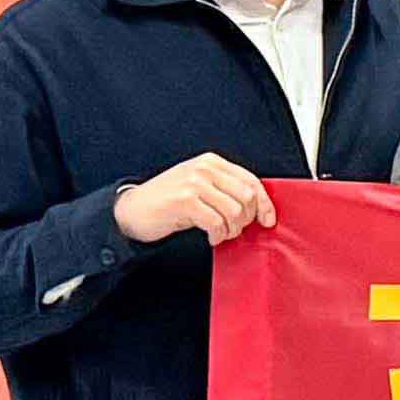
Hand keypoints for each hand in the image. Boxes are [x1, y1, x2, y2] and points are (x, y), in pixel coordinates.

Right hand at [111, 154, 272, 244]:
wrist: (131, 210)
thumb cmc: (168, 202)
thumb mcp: (200, 188)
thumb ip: (225, 189)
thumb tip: (258, 207)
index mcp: (211, 162)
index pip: (251, 180)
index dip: (264, 203)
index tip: (268, 220)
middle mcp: (204, 168)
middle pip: (246, 196)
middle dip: (246, 219)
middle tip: (234, 229)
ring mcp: (193, 183)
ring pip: (234, 211)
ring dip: (232, 229)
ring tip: (221, 233)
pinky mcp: (184, 200)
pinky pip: (216, 222)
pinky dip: (218, 235)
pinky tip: (211, 237)